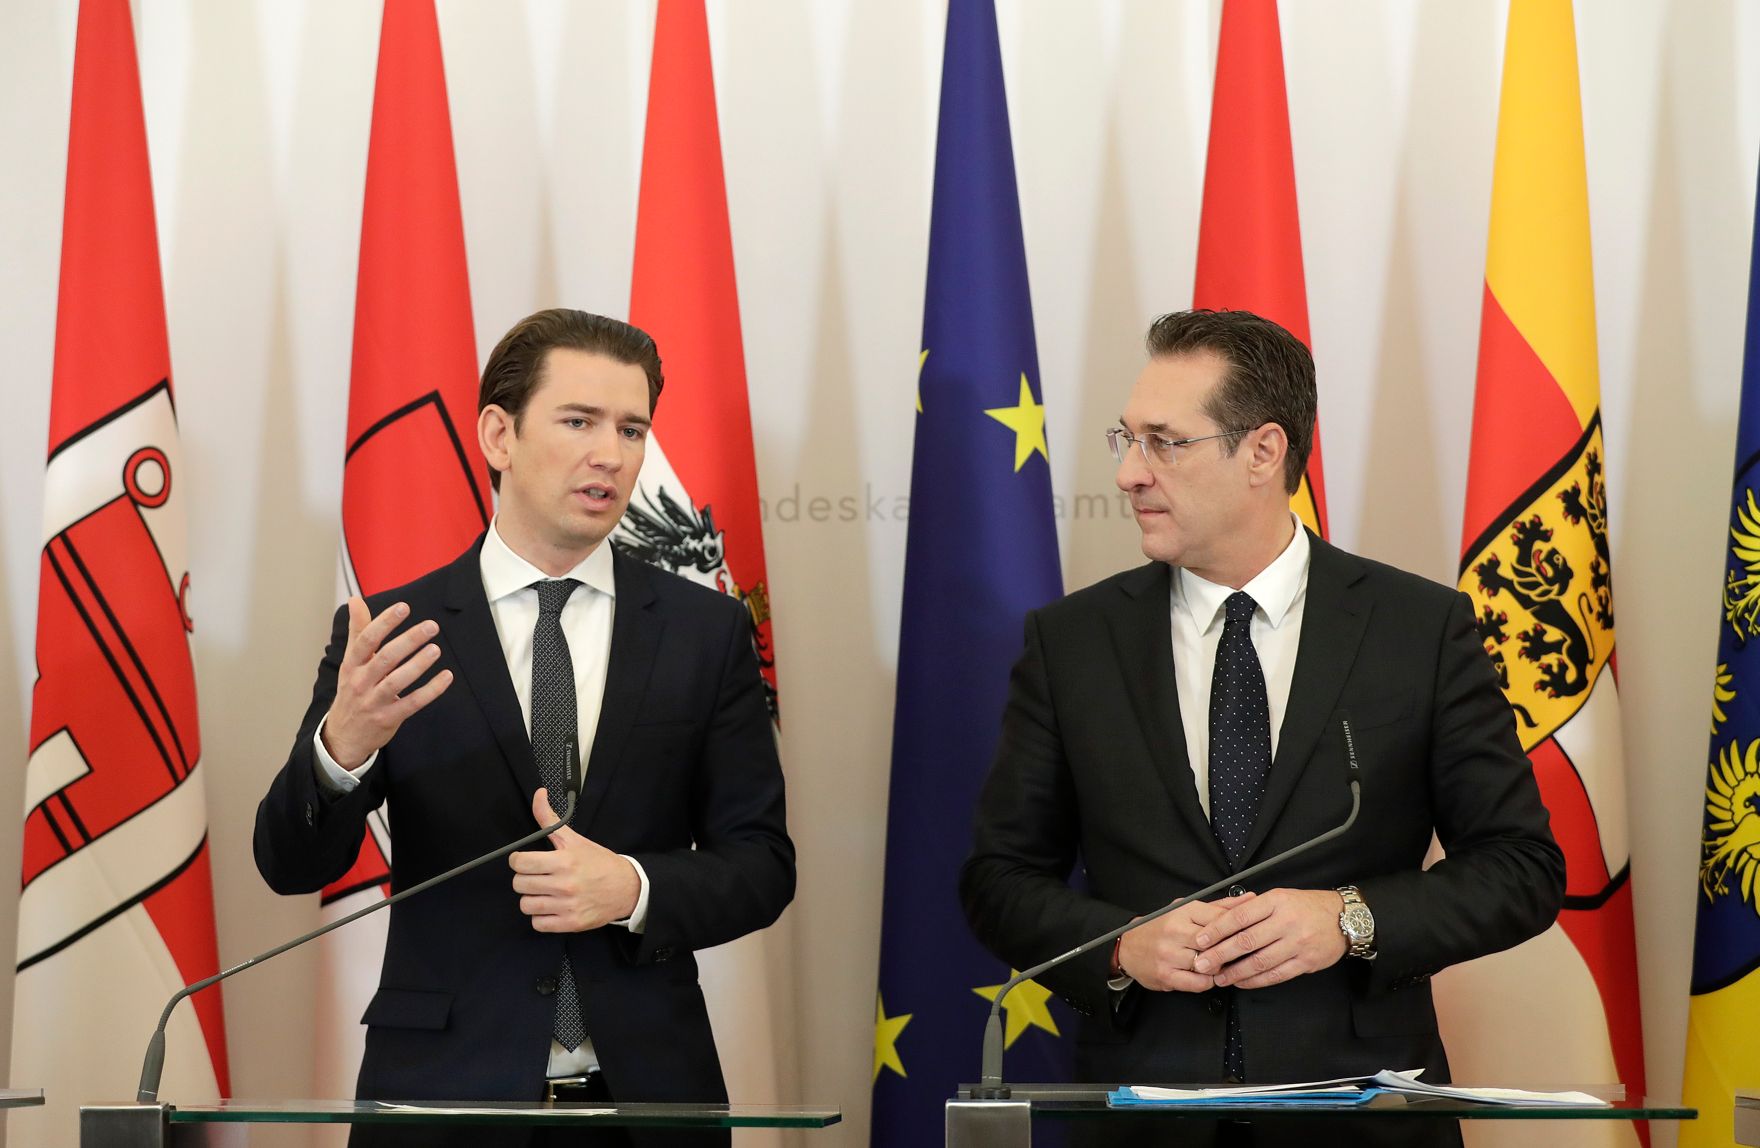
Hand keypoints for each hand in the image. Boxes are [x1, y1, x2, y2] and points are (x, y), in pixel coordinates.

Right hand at [321, 597, 451, 767]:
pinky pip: (412, 703)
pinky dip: (430, 690)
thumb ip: (358, 630)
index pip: (366, 640)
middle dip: (408, 641)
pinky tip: (446, 676)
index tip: (404, 607)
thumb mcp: (350, 661)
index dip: (385, 623)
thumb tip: (355, 599)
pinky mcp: (389, 718)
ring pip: (397, 681)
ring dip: (418, 665)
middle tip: (431, 626)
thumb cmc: (352, 690)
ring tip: (435, 649)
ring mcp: (374, 702)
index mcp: (352, 665)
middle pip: (385, 658)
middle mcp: (361, 682)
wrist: (343, 735)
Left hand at [510, 789, 640, 931]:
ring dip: (532, 898)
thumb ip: (550, 819)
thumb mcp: (575, 839)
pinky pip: (537, 924)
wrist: (627, 888)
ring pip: (526, 905)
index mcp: (564, 860)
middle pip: (520, 884)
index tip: (525, 860)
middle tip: (537, 876)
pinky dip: (541, 917)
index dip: (518, 860)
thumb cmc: (598, 862)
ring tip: (544, 892)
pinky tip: (551, 907)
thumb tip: (539, 794)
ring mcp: (567, 906)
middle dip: (525, 878)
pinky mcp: (570, 924)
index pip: (520, 863)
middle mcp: (565, 884)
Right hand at [1115, 893, 1256, 991]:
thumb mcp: (1186, 909)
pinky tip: (1207, 974)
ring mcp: (1169, 954)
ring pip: (1210, 964)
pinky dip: (1208, 981)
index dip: (1239, 928)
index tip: (1247, 933)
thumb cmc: (1160, 926)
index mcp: (1182, 912)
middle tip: (1236, 951)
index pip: (1221, 918)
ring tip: (1219, 963)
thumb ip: (1220, 906)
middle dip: (1230, 949)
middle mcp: (1175, 931)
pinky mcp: (1166, 975)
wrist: (1127, 945)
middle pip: (1217, 942)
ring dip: (1219, 966)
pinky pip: (1199, 983)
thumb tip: (1250, 898)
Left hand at [1191, 888, 1347, 989]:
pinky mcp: (1306, 962)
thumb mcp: (1280, 896)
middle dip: (1219, 954)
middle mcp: (1286, 922)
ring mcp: (1297, 943)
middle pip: (1246, 941)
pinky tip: (1242, 982)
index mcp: (1276, 901)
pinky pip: (1276, 974)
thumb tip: (1221, 922)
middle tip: (1202, 964)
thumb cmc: (1307, 906)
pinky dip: (1256, 981)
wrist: (1344, 919)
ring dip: (1235, 972)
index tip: (1200, 940)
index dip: (1216, 930)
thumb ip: (1254, 908)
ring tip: (1219, 977)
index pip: (1239, 916)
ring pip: (1260, 961)